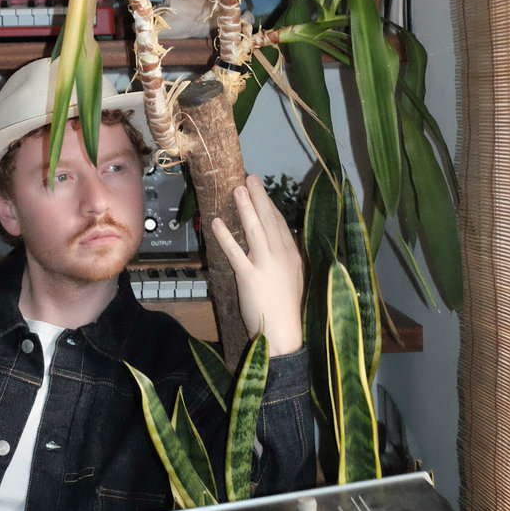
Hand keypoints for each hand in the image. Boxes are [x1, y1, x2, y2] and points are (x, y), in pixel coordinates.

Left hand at [211, 173, 303, 354]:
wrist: (282, 333)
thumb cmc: (284, 308)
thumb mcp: (292, 278)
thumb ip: (285, 258)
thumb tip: (277, 242)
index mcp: (292, 256)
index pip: (279, 224)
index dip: (268, 204)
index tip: (260, 190)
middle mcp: (281, 256)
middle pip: (269, 220)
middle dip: (259, 197)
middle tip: (250, 177)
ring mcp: (266, 265)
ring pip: (255, 229)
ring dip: (245, 207)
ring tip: (237, 189)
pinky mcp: (249, 277)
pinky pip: (235, 252)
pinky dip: (225, 236)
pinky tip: (216, 222)